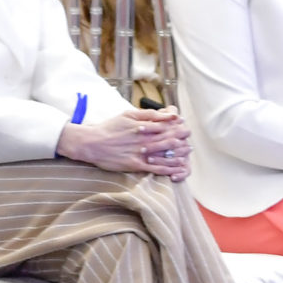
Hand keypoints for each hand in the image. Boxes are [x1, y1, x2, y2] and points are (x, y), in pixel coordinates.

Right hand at [58, 107, 190, 177]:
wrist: (92, 143)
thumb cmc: (110, 127)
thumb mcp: (128, 114)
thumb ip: (148, 114)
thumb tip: (166, 113)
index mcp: (142, 125)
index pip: (165, 124)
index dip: (177, 125)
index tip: (185, 124)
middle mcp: (143, 139)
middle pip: (168, 138)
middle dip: (181, 137)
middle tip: (189, 136)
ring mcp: (140, 153)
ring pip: (164, 153)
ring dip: (178, 152)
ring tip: (188, 151)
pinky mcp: (135, 165)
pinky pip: (155, 168)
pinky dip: (167, 168)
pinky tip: (177, 168)